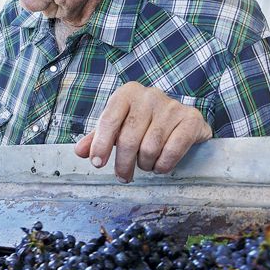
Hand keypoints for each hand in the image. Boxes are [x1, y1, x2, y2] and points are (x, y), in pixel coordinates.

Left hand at [75, 82, 211, 182]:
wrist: (181, 117)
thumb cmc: (143, 122)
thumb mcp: (118, 126)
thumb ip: (97, 138)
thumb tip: (79, 151)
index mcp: (127, 93)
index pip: (109, 121)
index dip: (100, 145)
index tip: (97, 164)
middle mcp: (149, 95)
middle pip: (128, 138)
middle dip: (123, 164)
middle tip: (123, 176)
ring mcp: (172, 106)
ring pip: (150, 148)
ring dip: (145, 164)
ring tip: (145, 164)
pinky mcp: (191, 119)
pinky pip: (172, 151)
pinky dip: (163, 165)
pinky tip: (160, 166)